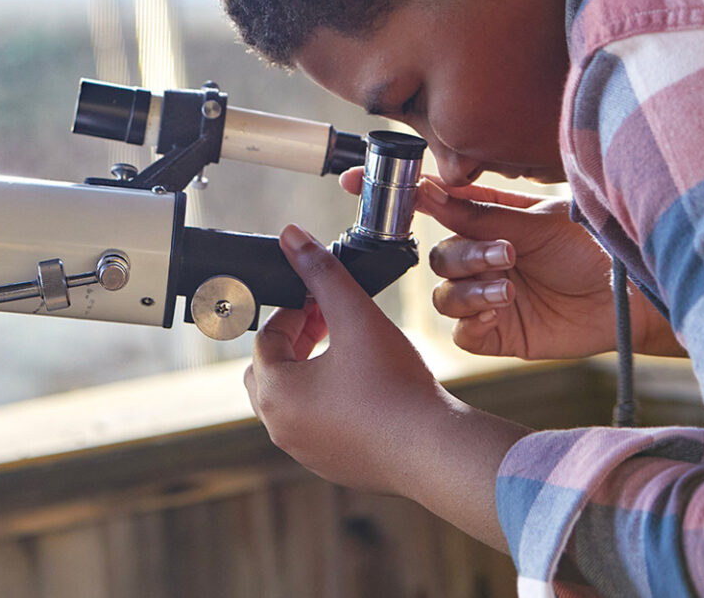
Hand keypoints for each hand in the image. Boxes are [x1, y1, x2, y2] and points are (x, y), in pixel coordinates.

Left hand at [242, 223, 453, 495]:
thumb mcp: (355, 316)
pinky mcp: (334, 467)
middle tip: (328, 324)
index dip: (295, 313)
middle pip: (271, 372)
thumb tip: (292, 236)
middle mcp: (280, 428)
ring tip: (347, 353)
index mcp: (274, 394)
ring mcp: (305, 453)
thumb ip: (321, 272)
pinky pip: (318, 428)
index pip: (267, 340)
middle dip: (295, 343)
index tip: (322, 303)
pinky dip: (329, 404)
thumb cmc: (394, 385)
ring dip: (310, 373)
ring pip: (293, 402)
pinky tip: (365, 389)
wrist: (436, 449)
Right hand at [343, 169, 680, 358]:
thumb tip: (428, 191)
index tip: (352, 180)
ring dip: (471, 287)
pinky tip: (502, 308)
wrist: (631, 298)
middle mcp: (481, 258)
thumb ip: (479, 214)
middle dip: (464, 254)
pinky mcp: (497, 334)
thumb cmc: (593, 249)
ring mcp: (486, 297)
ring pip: (444, 294)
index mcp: (487, 220)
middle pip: (436, 255)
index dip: (392, 194)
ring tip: (510, 285)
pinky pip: (462, 330)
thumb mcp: (537, 222)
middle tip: (504, 253)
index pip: (429, 204)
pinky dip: (474, 318)